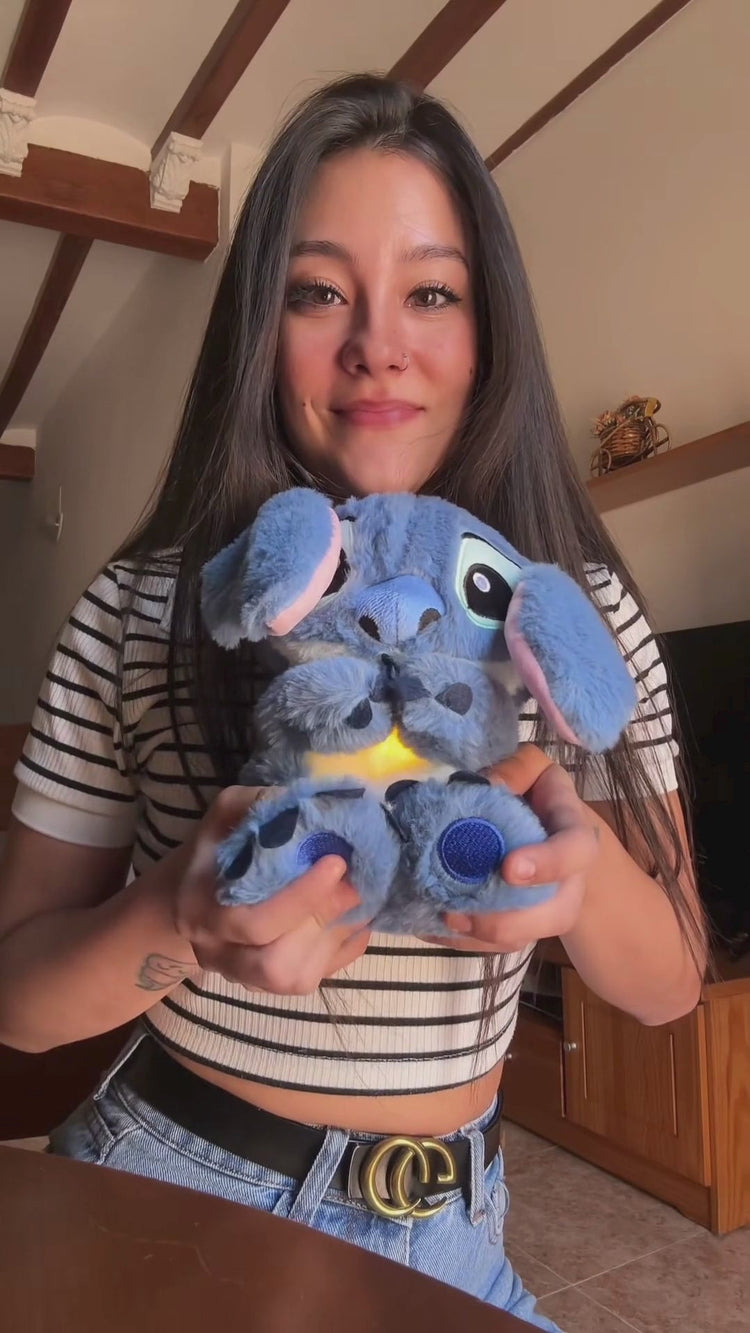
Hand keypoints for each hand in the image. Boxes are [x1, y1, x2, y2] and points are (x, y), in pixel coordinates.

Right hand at [172, 786, 370, 992]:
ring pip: (296, 979)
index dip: (301, 898)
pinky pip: (317, 979)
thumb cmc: (216, 849)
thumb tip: (316, 803)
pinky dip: (344, 948)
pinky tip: (355, 917)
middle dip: (322, 921)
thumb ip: (261, 805)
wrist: (191, 894)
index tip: (337, 862)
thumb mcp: (226, 815)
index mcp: (200, 911)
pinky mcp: (271, 987)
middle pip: (275, 964)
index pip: (252, 923)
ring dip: (336, 937)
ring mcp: (245, 978)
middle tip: (356, 884)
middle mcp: (218, 954)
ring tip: (359, 897)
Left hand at [425, 745, 600, 953]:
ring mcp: (548, 910)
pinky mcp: (522, 928)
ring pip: (522, 937)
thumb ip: (515, 770)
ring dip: (478, 936)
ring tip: (439, 918)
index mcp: (575, 835)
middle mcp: (570, 882)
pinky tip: (430, 925)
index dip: (548, 864)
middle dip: (504, 919)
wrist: (551, 831)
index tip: (509, 868)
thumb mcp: (531, 769)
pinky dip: (461, 941)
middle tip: (457, 909)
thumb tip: (487, 787)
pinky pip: (496, 947)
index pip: (576, 852)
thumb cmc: (537, 795)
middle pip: (553, 913)